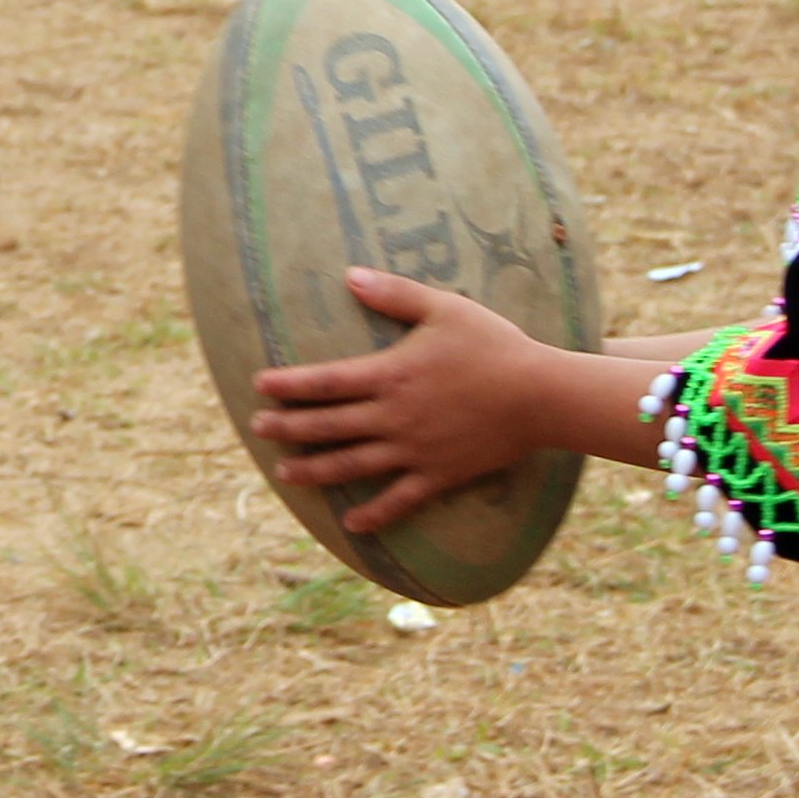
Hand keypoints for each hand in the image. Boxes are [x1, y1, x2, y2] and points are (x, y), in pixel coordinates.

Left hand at [249, 268, 552, 537]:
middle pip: (327, 425)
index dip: (289, 385)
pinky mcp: (438, 474)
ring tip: (284, 473)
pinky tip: (350, 523)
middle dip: (287, 427)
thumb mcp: (444, 307)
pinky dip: (374, 513)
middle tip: (256, 429)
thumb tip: (348, 275)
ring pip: (352, 465)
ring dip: (314, 470)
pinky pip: (399, 499)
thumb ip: (393, 294)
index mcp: (390, 374)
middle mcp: (393, 416)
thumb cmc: (494, 345)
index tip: (260, 385)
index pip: (325, 382)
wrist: (542, 395)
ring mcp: (414, 450)